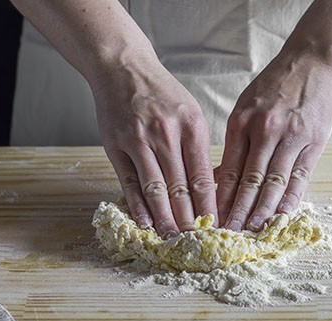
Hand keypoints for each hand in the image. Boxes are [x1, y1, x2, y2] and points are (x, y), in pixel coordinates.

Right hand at [92, 57, 217, 237]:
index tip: (215, 227)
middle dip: (188, 219)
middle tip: (195, 241)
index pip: (203, 177)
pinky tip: (145, 222)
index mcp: (191, 126)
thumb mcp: (190, 112)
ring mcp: (138, 140)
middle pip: (180, 187)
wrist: (123, 68)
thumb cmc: (161, 93)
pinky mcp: (116, 145)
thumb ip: (197, 148)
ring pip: (155, 189)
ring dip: (164, 218)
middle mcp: (165, 134)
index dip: (209, 206)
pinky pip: (129, 182)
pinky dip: (138, 205)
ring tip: (172, 238)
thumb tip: (208, 188)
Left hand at [216, 51, 331, 230]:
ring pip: (273, 182)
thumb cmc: (274, 84)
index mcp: (242, 122)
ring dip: (262, 210)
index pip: (229, 168)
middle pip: (249, 180)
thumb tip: (225, 176)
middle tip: (228, 233)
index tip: (212, 217)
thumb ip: (237, 139)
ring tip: (251, 230)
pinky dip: (290, 198)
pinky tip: (282, 215)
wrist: (313, 59)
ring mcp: (291, 137)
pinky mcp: (314, 141)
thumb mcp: (246, 105)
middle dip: (237, 210)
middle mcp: (264, 131)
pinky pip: (300, 176)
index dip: (220, 196)